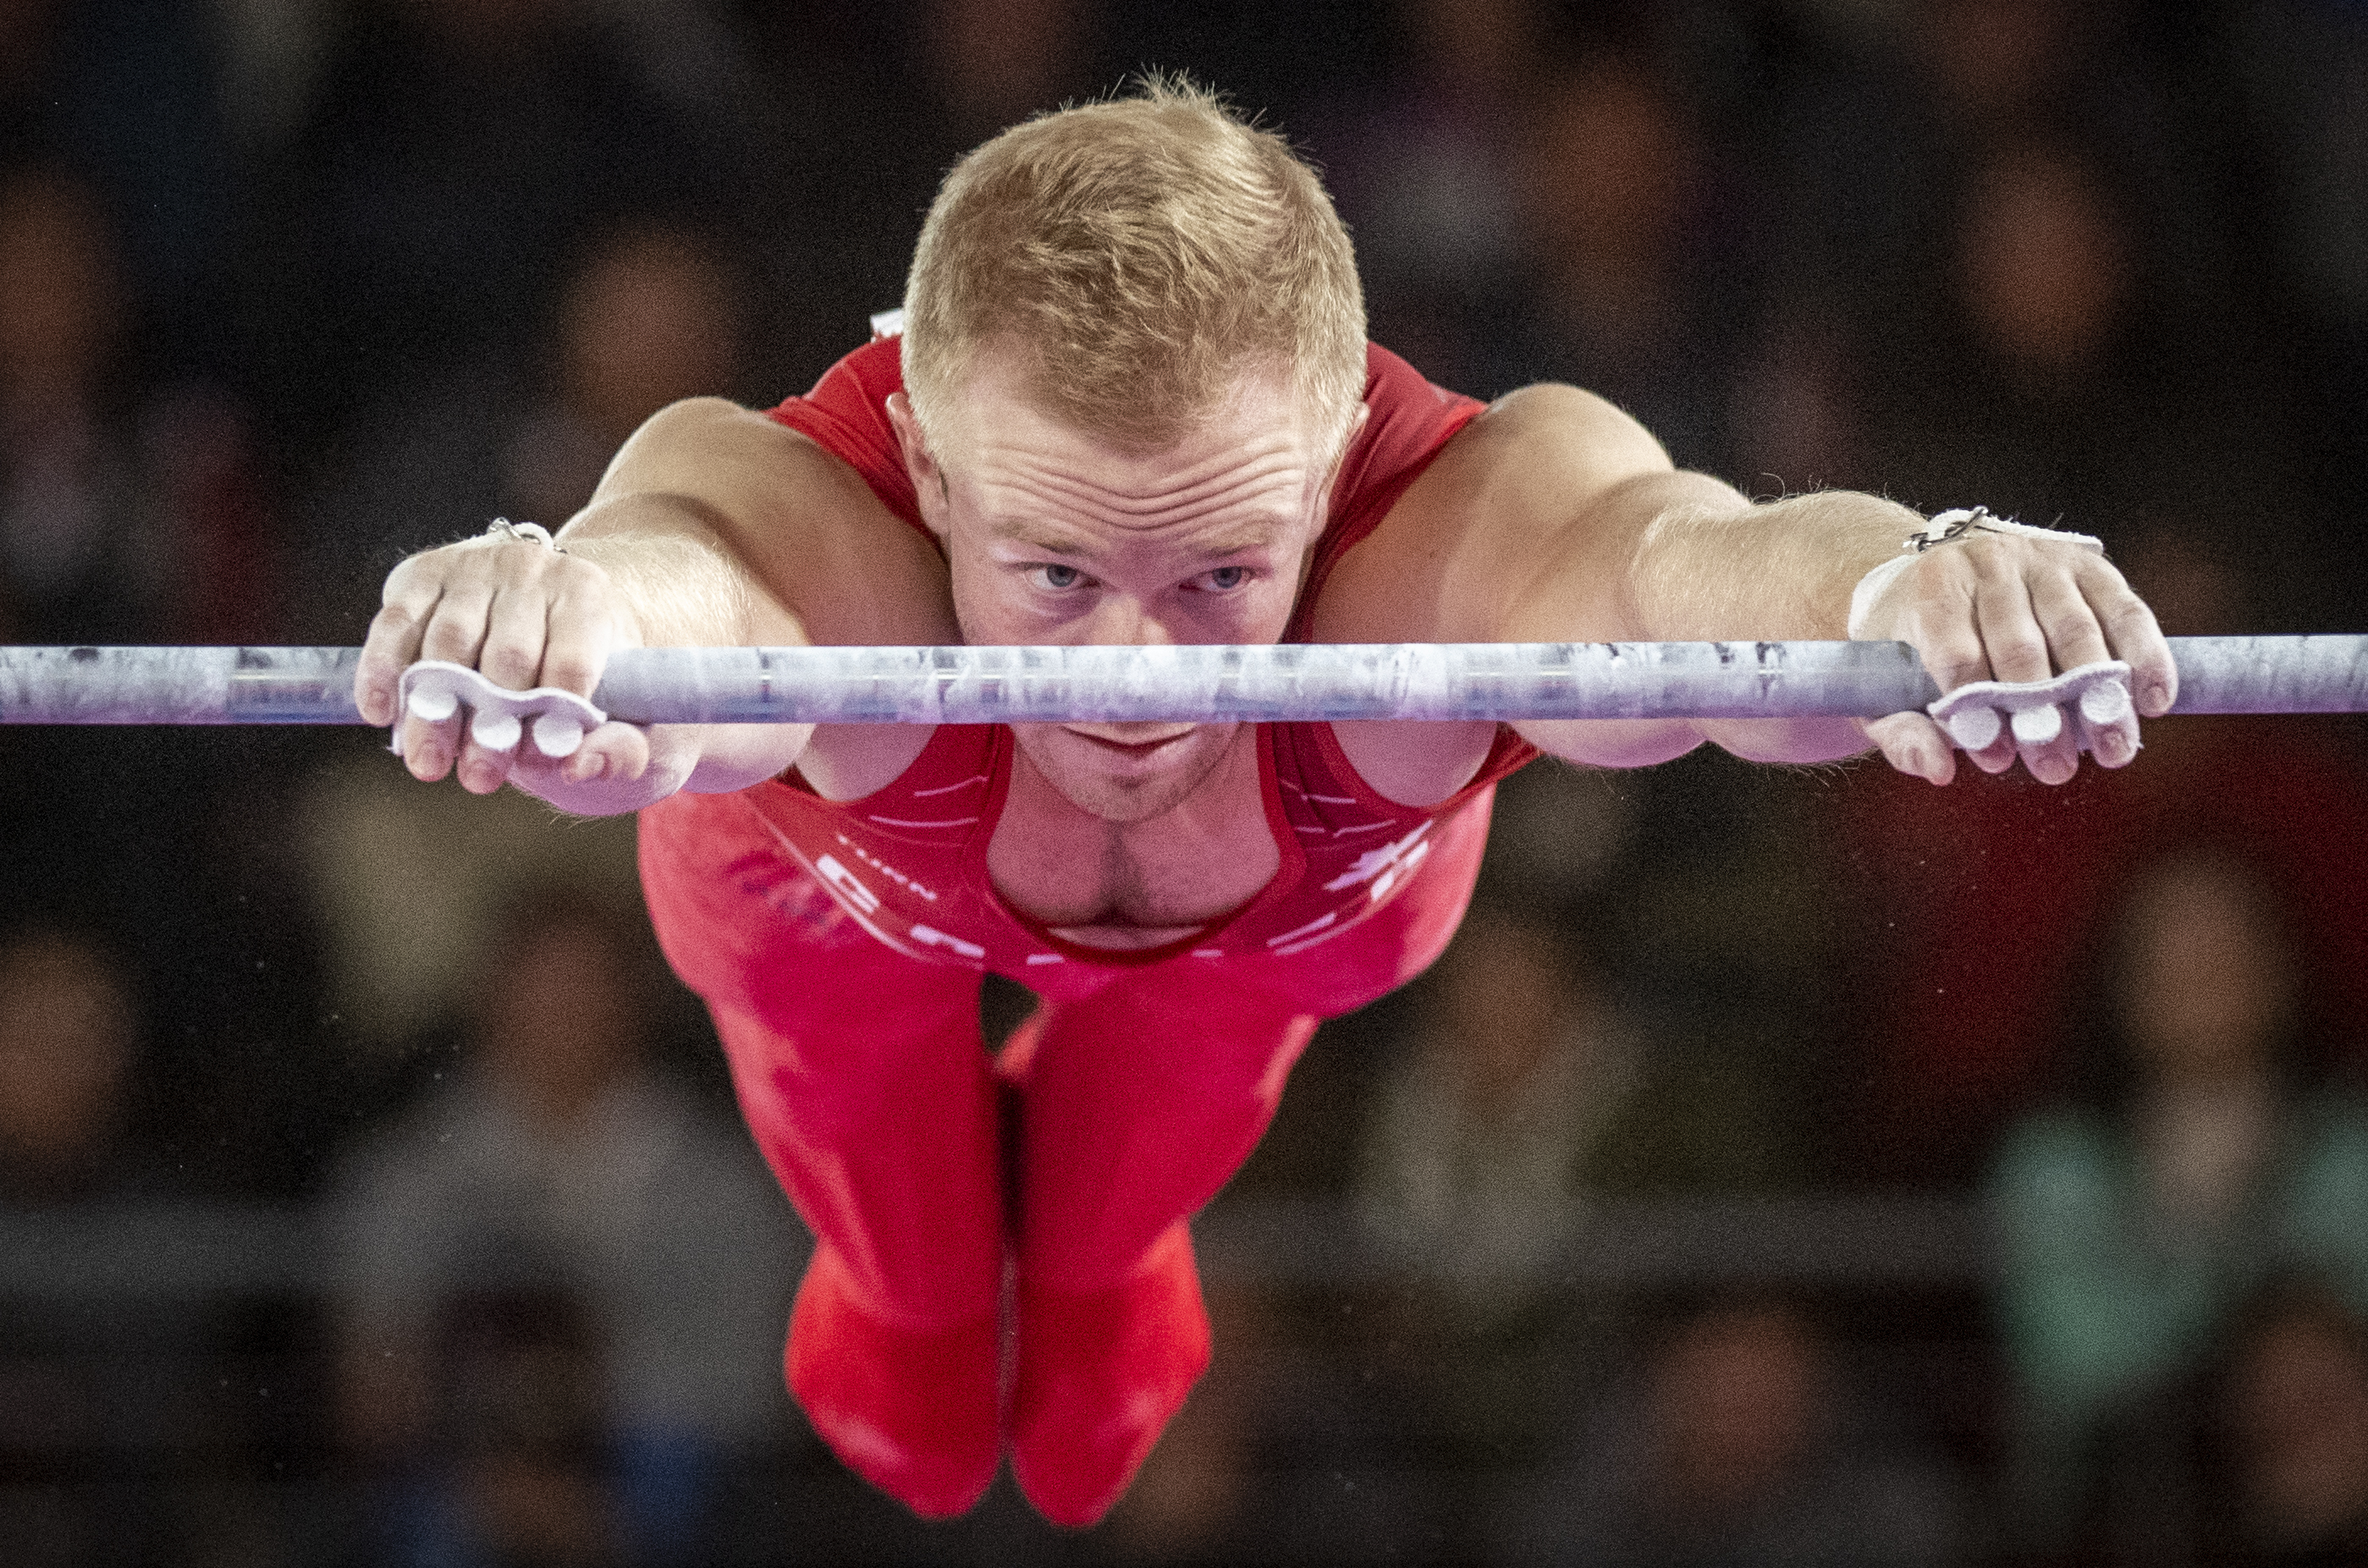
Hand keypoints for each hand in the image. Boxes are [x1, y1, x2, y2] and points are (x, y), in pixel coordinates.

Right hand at [354, 533, 658, 801]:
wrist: (551, 600)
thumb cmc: (590, 667)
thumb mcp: (624, 705)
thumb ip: (621, 743)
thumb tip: (580, 766)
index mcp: (589, 597)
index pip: (571, 663)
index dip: (551, 719)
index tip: (533, 763)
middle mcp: (533, 571)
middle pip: (507, 656)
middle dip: (490, 725)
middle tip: (477, 779)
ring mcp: (475, 567)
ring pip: (447, 642)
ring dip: (433, 710)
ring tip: (429, 763)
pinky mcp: (424, 572)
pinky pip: (396, 623)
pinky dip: (383, 669)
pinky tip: (381, 713)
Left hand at [1857, 530, 2174, 785]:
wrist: (1938, 578)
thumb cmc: (1910, 647)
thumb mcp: (1885, 688)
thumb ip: (1903, 732)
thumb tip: (1939, 770)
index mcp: (1932, 589)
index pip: (1957, 653)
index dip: (1980, 709)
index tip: (1998, 759)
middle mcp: (1987, 564)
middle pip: (2021, 645)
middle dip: (2043, 712)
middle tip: (2059, 768)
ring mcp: (2041, 560)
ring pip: (2078, 629)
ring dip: (2101, 695)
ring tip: (2114, 749)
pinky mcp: (2087, 565)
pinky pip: (2124, 610)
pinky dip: (2144, 656)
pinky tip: (2153, 701)